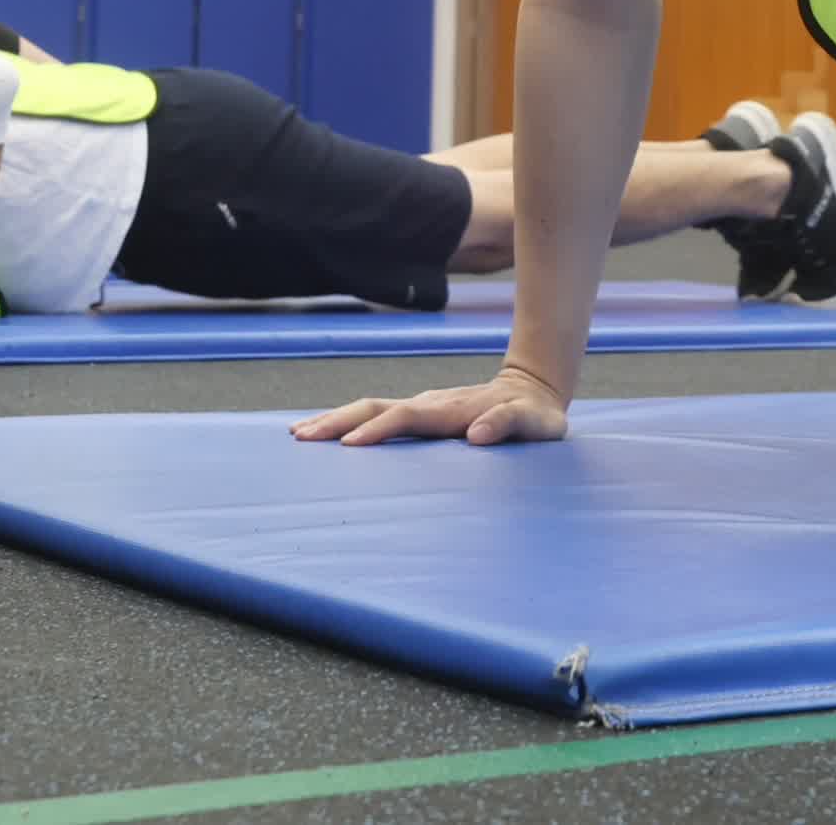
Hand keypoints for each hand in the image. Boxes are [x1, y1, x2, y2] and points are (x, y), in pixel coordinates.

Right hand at [293, 365, 569, 447]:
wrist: (531, 389)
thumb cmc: (534, 415)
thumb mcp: (535, 424)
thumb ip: (509, 424)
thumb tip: (477, 435)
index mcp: (450, 411)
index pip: (405, 418)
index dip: (378, 430)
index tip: (349, 446)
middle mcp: (428, 404)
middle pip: (374, 408)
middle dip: (338, 420)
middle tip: (303, 437)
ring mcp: (421, 406)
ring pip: (370, 409)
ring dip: (335, 419)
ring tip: (299, 434)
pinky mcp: (419, 413)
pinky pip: (377, 416)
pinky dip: (348, 422)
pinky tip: (326, 432)